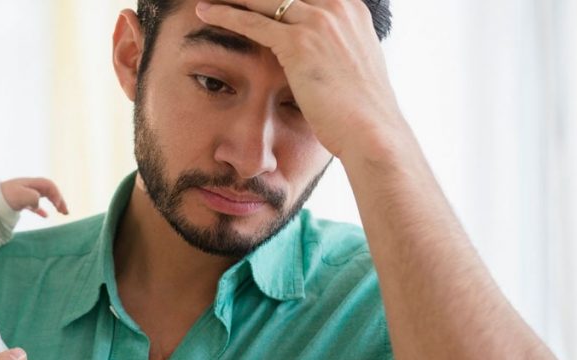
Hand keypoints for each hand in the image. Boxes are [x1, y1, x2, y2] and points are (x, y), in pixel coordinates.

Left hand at [0, 177, 68, 217]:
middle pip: (49, 190)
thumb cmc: (4, 197)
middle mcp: (29, 187)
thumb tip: (38, 204)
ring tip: (61, 212)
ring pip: (43, 197)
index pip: (49, 185)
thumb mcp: (21, 196)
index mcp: (31, 183)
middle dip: (59, 200)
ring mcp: (24, 194)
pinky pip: (34, 204)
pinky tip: (45, 216)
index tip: (58, 206)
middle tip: (65, 211)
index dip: (56, 195)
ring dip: (54, 204)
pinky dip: (41, 210)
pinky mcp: (19, 202)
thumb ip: (34, 198)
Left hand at [196, 0, 405, 159]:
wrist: (371, 130)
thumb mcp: (352, 63)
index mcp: (350, 7)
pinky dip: (225, 15)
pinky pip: (252, 22)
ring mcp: (318, 21)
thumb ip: (334, 45)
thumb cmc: (360, 109)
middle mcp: (336, 6)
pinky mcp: (298, 42)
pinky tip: (205, 12)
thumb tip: (317, 51)